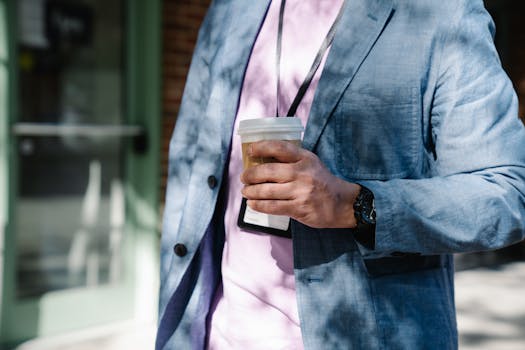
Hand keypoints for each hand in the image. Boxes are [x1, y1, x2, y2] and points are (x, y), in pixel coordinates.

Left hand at [240, 140, 360, 228]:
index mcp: (305, 158)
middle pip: (268, 171)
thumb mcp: (310, 163)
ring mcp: (301, 191)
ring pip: (267, 190)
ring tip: (246, 191)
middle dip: (250, 174)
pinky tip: (253, 203)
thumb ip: (290, 160)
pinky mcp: (299, 208)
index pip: (279, 147)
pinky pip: (273, 206)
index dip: (261, 147)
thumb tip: (260, 160)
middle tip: (244, 177)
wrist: (341, 203)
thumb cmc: (320, 181)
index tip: (250, 150)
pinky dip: (259, 205)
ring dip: (251, 191)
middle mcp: (302, 173)